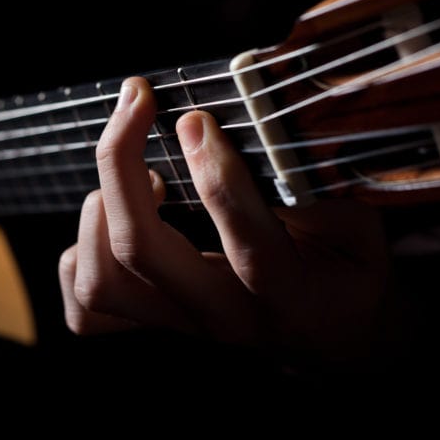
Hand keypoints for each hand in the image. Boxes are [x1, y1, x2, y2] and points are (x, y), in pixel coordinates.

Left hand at [58, 77, 390, 361]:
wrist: (332, 336)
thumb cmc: (344, 271)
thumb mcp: (357, 227)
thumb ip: (316, 184)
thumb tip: (266, 124)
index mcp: (287, 296)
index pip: (244, 242)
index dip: (214, 172)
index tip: (194, 116)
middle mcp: (224, 318)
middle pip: (140, 249)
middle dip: (122, 163)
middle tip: (136, 104)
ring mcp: (181, 327)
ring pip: (100, 279)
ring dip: (101, 210)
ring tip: (144, 177)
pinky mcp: (152, 325)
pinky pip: (86, 302)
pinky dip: (83, 250)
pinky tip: (119, 217)